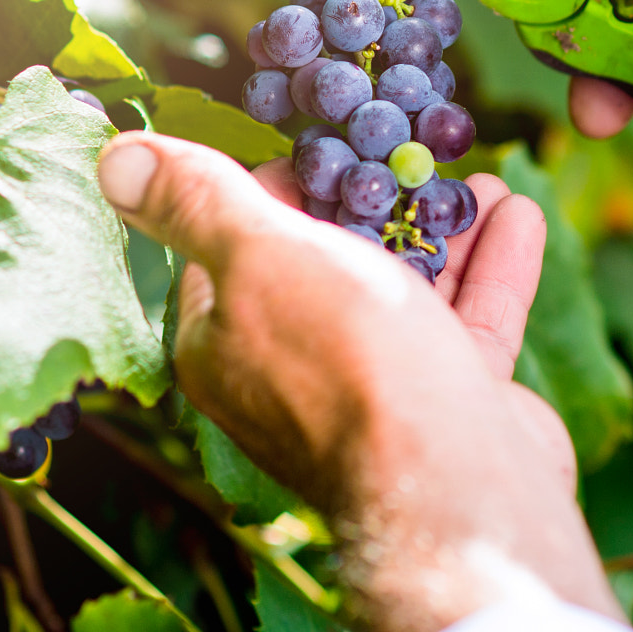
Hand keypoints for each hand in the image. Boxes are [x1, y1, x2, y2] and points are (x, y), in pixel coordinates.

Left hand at [97, 133, 618, 631]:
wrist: (456, 489)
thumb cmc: (348, 364)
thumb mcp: (260, 258)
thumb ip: (196, 203)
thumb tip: (115, 157)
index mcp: (224, 344)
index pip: (233, 247)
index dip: (273, 188)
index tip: (319, 143)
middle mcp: (294, 372)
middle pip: (329, 266)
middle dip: (372, 204)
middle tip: (406, 150)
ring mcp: (377, 392)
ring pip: (407, 291)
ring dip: (442, 229)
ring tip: (474, 177)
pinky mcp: (448, 407)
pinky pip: (468, 322)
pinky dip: (490, 267)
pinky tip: (517, 216)